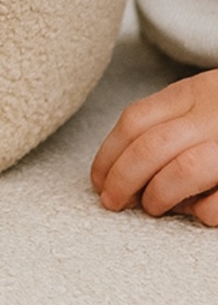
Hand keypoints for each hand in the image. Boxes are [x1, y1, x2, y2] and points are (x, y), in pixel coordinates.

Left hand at [91, 67, 217, 223]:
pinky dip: (206, 209)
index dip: (109, 153)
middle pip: (151, 146)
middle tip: (111, 201)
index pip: (134, 120)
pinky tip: (198, 213)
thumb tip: (122, 163)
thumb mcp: (203, 98)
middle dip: (123, 178)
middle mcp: (214, 114)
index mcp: (193, 92)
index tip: (97, 179)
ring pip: (184, 169)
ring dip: (159, 194)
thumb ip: (170, 119)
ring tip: (150, 207)